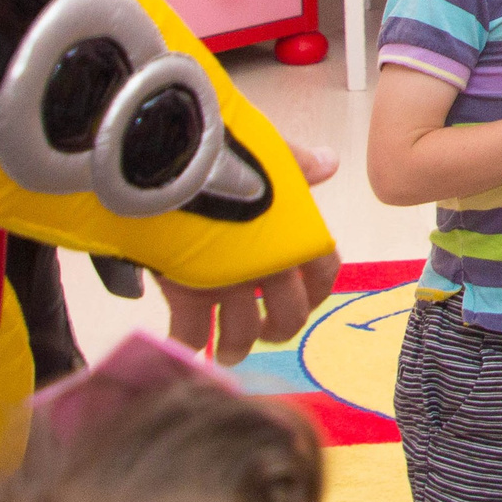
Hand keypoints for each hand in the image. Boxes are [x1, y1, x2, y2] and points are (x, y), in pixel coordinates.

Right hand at [159, 140, 342, 363]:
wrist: (172, 156)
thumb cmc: (228, 146)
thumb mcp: (270, 151)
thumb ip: (297, 165)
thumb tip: (328, 163)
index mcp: (298, 232)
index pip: (325, 273)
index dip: (317, 290)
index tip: (305, 298)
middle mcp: (272, 264)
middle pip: (289, 315)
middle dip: (278, 329)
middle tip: (264, 333)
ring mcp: (230, 282)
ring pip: (241, 333)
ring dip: (234, 348)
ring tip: (226, 354)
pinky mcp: (188, 291)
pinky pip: (191, 334)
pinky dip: (188, 346)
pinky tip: (186, 350)